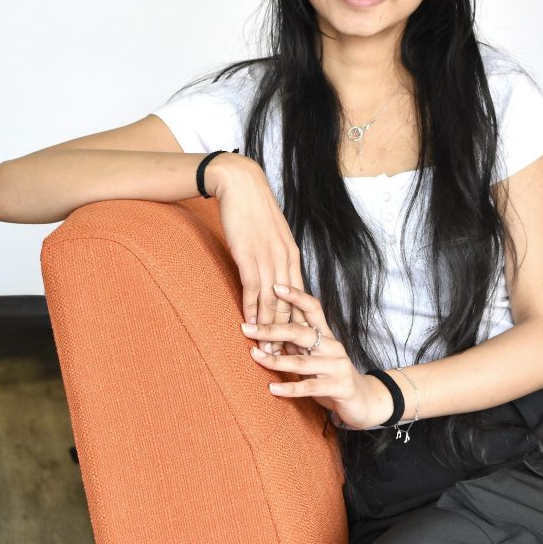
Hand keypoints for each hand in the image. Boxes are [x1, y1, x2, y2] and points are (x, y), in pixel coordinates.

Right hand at [209, 153, 308, 354]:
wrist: (241, 184)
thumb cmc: (253, 211)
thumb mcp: (271, 237)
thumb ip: (276, 258)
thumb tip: (275, 279)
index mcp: (293, 257)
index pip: (300, 298)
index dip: (300, 324)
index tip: (301, 344)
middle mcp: (285, 261)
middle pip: (290, 306)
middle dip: (288, 335)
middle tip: (287, 359)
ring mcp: (268, 259)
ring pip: (273, 303)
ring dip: (270, 330)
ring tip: (269, 352)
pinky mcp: (249, 256)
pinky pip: (253, 290)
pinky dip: (252, 310)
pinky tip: (249, 326)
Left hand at [239, 282, 393, 430]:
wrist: (364, 400)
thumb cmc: (332, 376)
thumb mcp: (315, 356)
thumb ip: (296, 345)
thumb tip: (266, 333)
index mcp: (327, 335)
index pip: (313, 308)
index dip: (295, 296)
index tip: (274, 287)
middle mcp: (333, 347)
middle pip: (300, 332)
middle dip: (272, 330)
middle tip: (247, 328)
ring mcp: (337, 366)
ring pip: (302, 361)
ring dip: (276, 360)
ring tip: (255, 357)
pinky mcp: (339, 387)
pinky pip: (310, 387)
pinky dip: (289, 388)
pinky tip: (272, 388)